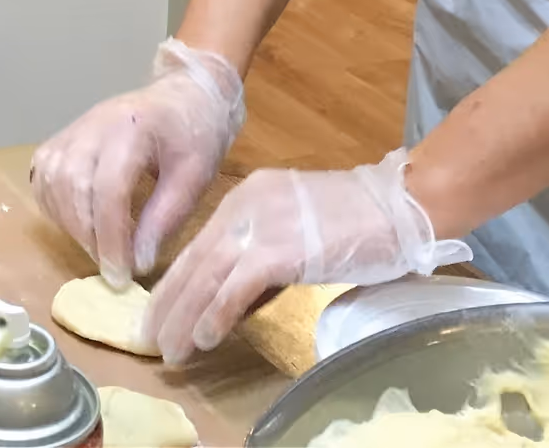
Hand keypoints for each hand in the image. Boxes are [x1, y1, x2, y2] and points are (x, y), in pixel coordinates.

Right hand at [30, 39, 245, 288]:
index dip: (110, 237)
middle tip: (112, 268)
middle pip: (72, 185)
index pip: (108, 188)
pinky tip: (78, 224)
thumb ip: (165, 218)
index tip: (122, 276)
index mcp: (132, 127)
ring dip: (68, 223)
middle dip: (88, 236)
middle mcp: (93, 123)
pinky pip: (43, 173)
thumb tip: (137, 263)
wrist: (184, 95)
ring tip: (98, 248)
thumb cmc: (195, 134)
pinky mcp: (64, 137)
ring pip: (51, 180)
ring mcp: (74, 128)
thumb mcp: (195, 177)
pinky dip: (53, 205)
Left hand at [144, 149, 471, 364]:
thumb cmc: (358, 223)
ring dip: (184, 317)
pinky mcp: (282, 249)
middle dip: (168, 304)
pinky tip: (205, 338)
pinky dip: (217, 314)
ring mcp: (261, 225)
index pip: (198, 245)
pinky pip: (238, 287)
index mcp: (247, 198)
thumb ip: (263, 259)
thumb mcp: (296, 231)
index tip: (157, 312)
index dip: (174, 282)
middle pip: (194, 261)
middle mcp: (245, 206)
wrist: (400, 205)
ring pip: (207, 276)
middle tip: (148, 338)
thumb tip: (232, 303)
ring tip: (169, 349)